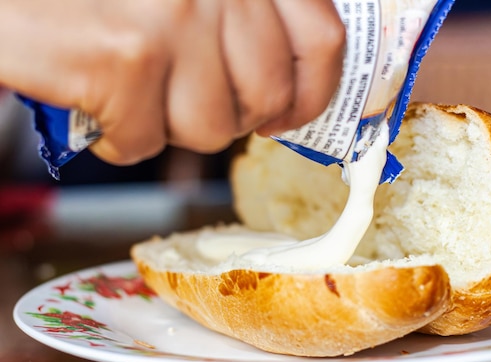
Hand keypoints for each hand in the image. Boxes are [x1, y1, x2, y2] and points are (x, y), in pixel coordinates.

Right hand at [0, 0, 344, 164]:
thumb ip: (238, 18)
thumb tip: (285, 88)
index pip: (321, 39)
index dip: (312, 92)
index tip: (287, 114)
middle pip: (266, 96)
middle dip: (224, 114)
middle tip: (183, 99)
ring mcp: (175, 18)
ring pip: (212, 128)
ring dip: (168, 125)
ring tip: (132, 92)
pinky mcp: (127, 59)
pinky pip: (147, 143)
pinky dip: (117, 137)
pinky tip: (96, 103)